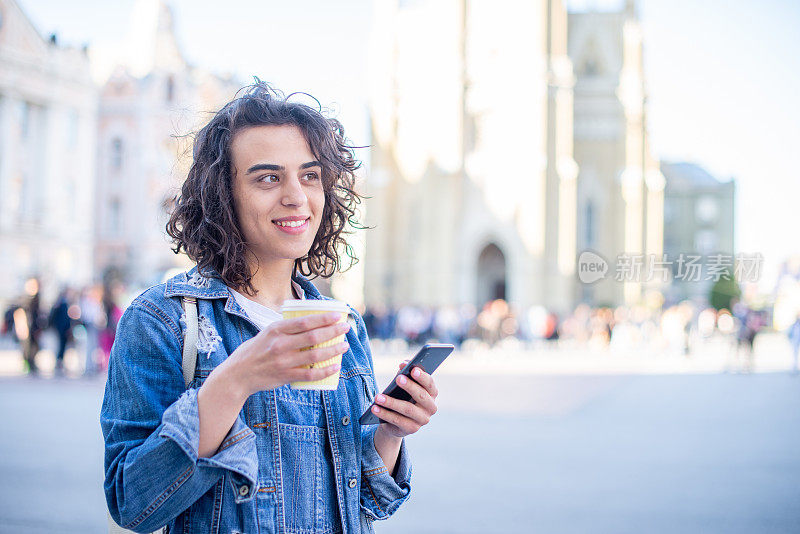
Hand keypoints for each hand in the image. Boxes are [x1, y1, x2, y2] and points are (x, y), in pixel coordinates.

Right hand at [218, 312, 350, 399]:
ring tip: (344, 345)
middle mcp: (279, 345)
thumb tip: (311, 322)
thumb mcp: (266, 333)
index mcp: (275, 329)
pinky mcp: (285, 376)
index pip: (304, 322)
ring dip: (333, 350)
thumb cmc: (254, 351)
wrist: (237, 375)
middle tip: (346, 328)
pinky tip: (335, 366)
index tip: (338, 315)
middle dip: (333, 332)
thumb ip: (285, 329)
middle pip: (313, 337)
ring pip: (314, 356)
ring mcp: (283, 362)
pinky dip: (325, 371)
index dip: (323, 319)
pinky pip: (310, 374)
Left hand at [372, 360, 438, 438]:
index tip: (413, 369)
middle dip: (409, 386)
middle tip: (397, 378)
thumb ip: (405, 373)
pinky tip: (375, 408)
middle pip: (421, 396)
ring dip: (391, 402)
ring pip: (407, 409)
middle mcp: (431, 407)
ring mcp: (423, 419)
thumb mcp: (403, 384)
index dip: (422, 376)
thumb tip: (404, 364)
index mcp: (432, 393)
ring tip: (378, 397)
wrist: (396, 421)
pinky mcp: (412, 429)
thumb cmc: (402, 396)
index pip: (429, 384)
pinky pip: (398, 421)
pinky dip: (385, 414)